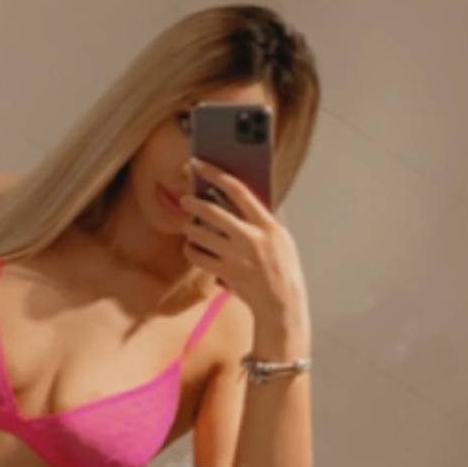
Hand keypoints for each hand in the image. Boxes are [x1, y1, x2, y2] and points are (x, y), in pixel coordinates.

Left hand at [180, 159, 310, 353]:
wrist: (281, 302)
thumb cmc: (282, 267)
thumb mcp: (281, 237)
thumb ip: (263, 217)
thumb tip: (241, 195)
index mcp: (267, 224)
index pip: (238, 189)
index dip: (215, 173)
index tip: (198, 164)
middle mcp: (251, 238)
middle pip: (213, 211)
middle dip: (194, 202)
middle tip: (185, 198)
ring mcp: (237, 256)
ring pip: (201, 234)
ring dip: (190, 227)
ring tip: (188, 225)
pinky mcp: (225, 273)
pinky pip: (197, 256)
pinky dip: (191, 250)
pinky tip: (191, 247)